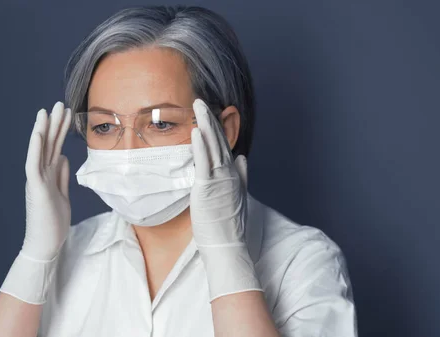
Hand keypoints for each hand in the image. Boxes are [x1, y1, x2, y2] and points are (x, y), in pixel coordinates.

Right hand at [22, 101, 71, 260]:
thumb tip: (65, 158)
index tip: (66, 114)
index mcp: (48, 175)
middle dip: (55, 124)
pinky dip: (35, 148)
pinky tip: (38, 133)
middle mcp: (41, 174)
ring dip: (44, 129)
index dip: (61, 131)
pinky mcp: (36, 188)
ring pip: (40, 150)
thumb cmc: (53, 223)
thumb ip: (62, 177)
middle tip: (60, 103)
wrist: (45, 245)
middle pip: (49, 144)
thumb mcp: (63, 195)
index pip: (56, 148)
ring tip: (48, 110)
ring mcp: (37, 180)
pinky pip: (33, 164)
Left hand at [190, 99, 261, 300]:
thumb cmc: (228, 225)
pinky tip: (197, 130)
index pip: (224, 146)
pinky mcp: (207, 187)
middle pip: (219, 141)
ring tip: (198, 106)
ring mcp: (219, 179)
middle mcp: (229, 173)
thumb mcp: (238, 196)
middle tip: (201, 101)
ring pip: (212, 146)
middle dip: (210, 119)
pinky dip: (201, 145)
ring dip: (205, 124)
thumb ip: (241, 176)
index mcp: (233, 174)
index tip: (211, 113)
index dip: (217, 128)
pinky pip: (204, 162)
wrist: (228, 245)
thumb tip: (242, 158)